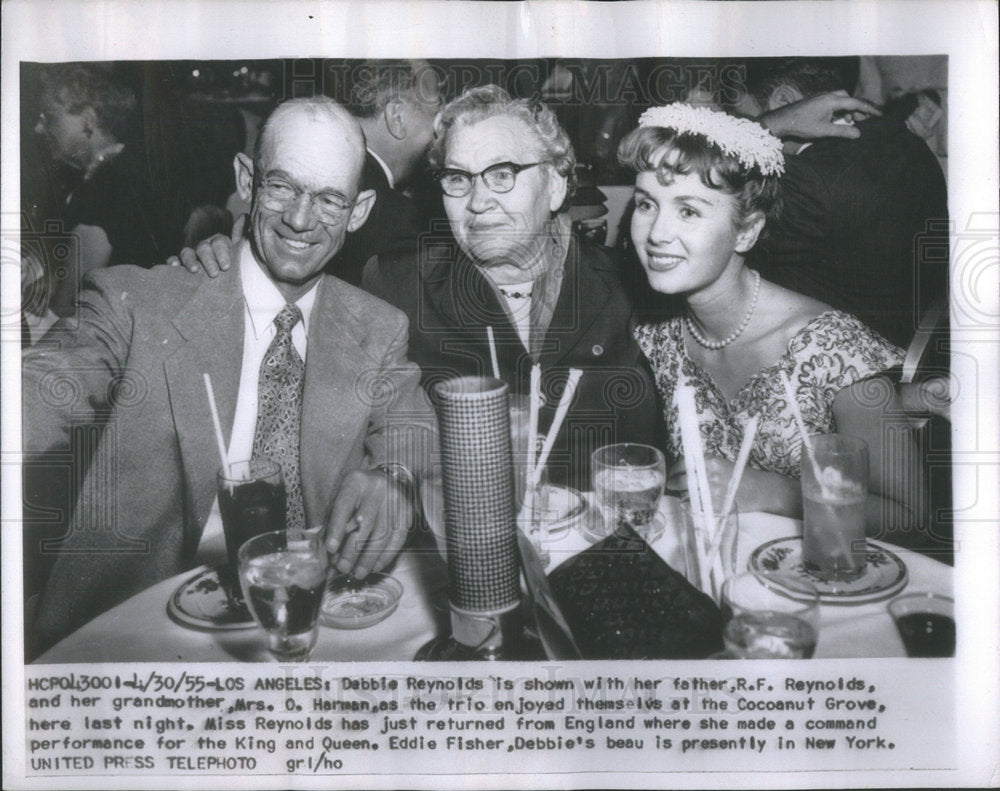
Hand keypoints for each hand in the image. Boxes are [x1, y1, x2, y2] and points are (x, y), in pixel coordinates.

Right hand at [166, 214, 244, 275]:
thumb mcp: (238, 250)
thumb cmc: (231, 265)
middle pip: (204, 249)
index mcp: (219, 243)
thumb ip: (240, 235)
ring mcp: (191, 255)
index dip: (222, 254)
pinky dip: (173, 261)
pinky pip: (174, 260)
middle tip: (214, 273)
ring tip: (195, 270)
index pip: (219, 243)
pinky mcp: (181, 263)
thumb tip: (245, 216)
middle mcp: (204, 247)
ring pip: (188, 253)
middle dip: (209, 260)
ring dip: (190, 260)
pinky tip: (174, 266)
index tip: (226, 267)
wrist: (222, 282)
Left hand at [325, 469, 412, 578]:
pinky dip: (385, 556)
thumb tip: (326, 555)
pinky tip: (375, 566)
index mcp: (355, 483)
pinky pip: (397, 539)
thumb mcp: (342, 500)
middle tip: (343, 568)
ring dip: (368, 558)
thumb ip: (332, 524)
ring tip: (358, 573)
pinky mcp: (407, 512)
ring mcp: (395, 500)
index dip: (337, 529)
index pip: (344, 506)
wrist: (389, 479)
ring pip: (381, 535)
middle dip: (352, 550)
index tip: (331, 549)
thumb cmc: (359, 495)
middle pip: (364, 524)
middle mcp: (377, 488)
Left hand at [667, 455, 736, 498]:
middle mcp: (710, 474)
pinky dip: (693, 503)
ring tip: (684, 493)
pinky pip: (697, 503)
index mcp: (710, 461)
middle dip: (674, 482)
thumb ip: (704, 467)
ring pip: (688, 492)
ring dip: (683, 493)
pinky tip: (696, 501)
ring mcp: (712, 490)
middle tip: (671, 484)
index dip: (675, 470)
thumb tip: (685, 471)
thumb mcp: (721, 465)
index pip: (684, 464)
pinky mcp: (715, 503)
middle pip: (683, 479)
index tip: (672, 473)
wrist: (760, 489)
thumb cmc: (741, 477)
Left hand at [761, 91, 881, 141]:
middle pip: (850, 98)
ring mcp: (822, 97)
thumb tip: (858, 134)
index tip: (880, 115)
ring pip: (842, 99)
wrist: (782, 120)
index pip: (856, 103)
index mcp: (832, 100)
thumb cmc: (801, 125)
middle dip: (859, 108)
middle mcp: (828, 95)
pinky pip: (834, 101)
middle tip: (864, 120)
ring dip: (849, 109)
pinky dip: (840, 109)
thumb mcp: (824, 131)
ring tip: (851, 122)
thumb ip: (842, 131)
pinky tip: (838, 119)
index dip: (869, 109)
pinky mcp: (817, 100)